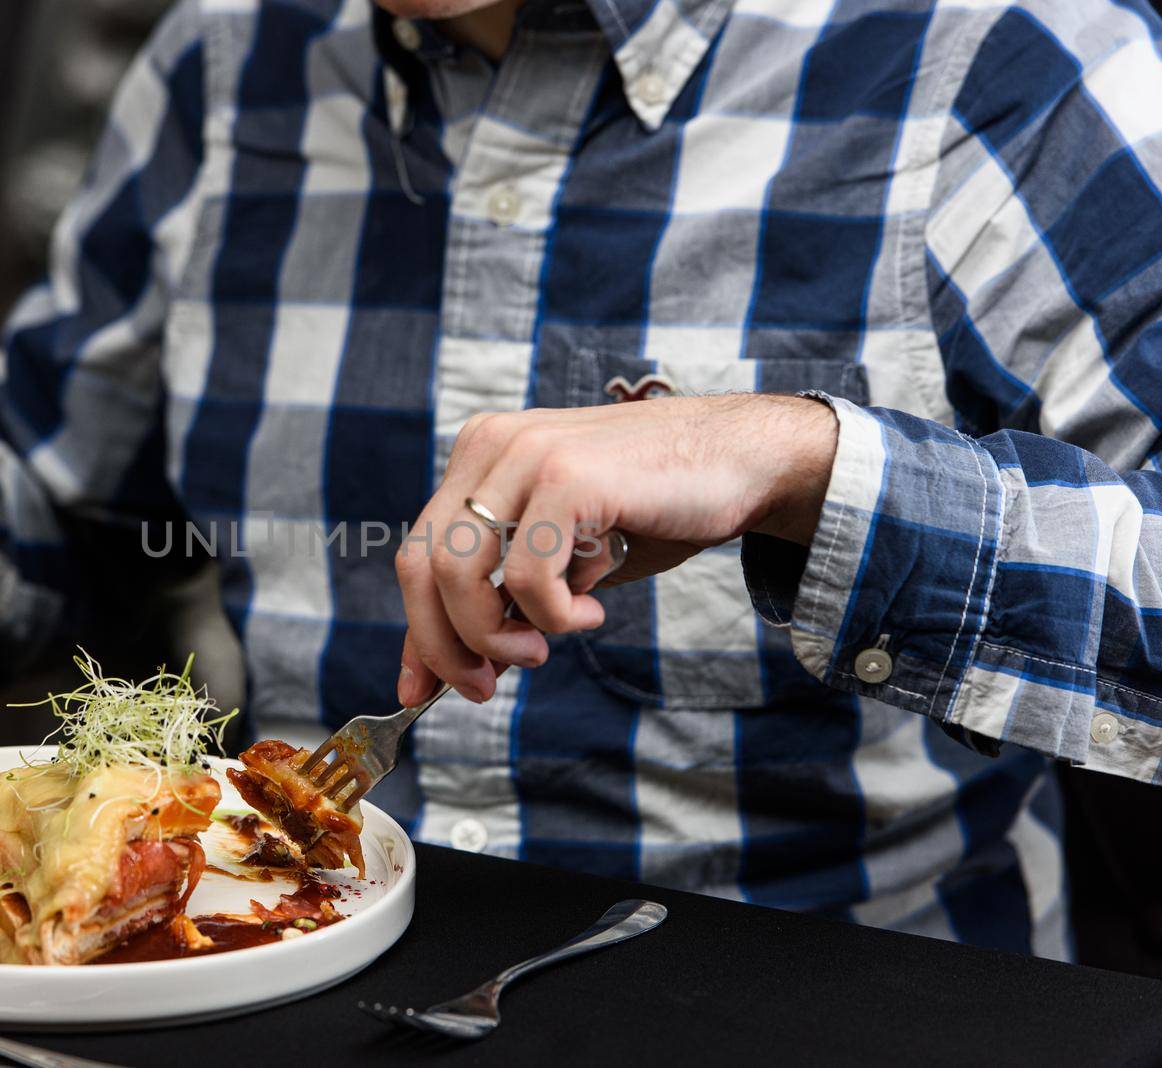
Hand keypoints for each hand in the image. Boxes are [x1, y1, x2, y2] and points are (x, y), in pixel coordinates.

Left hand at [393, 394, 836, 704]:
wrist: (743, 461)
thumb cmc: (654, 511)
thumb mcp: (562, 559)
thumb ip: (503, 599)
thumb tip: (442, 671)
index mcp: (481, 456)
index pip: (418, 554)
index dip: (418, 630)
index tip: (423, 690)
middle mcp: (492, 445)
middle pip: (423, 567)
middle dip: (449, 645)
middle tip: (489, 685)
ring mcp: (526, 454)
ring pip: (461, 575)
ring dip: (498, 636)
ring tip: (546, 645)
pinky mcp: (568, 476)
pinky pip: (528, 577)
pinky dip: (555, 614)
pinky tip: (593, 607)